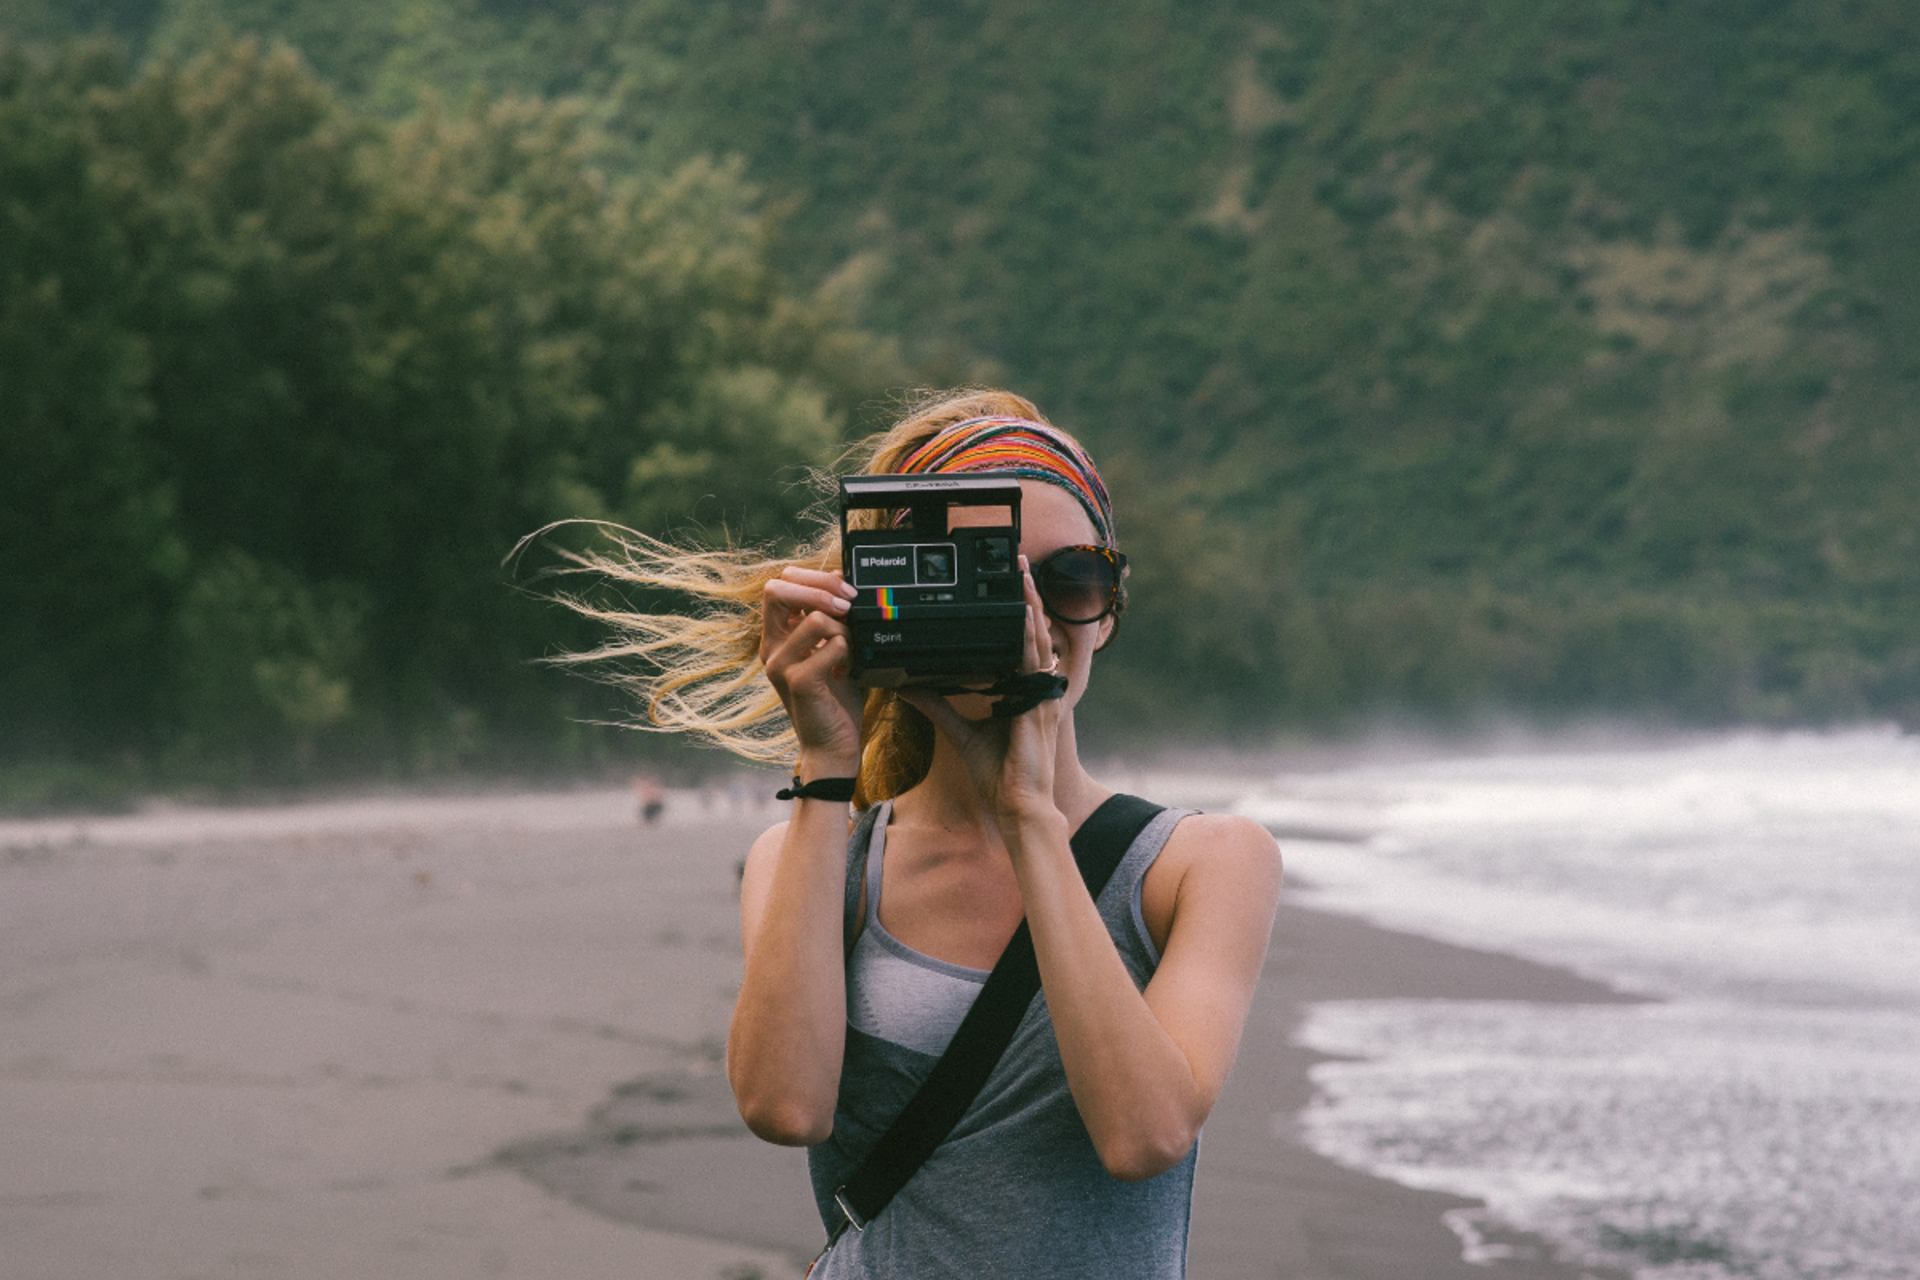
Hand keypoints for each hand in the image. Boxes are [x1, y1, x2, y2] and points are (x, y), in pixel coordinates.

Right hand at [759, 566, 862, 771]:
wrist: (833, 746)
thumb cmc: (835, 697)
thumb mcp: (833, 648)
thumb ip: (831, 615)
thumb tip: (839, 577)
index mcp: (777, 635)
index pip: (780, 583)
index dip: (813, 577)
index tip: (844, 590)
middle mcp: (771, 647)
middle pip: (777, 589)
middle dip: (821, 588)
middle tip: (850, 605)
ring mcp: (780, 665)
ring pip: (815, 618)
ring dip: (845, 629)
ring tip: (851, 651)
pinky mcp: (798, 682)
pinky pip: (831, 646)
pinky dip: (849, 653)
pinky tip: (848, 671)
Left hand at [901, 557, 1062, 820]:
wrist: (1017, 807)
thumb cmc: (998, 776)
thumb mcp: (960, 732)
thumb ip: (936, 705)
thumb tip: (906, 685)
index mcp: (1021, 693)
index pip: (1019, 643)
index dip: (1016, 612)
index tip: (1007, 585)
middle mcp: (1035, 689)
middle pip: (1031, 632)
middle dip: (1026, 597)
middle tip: (1018, 562)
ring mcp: (1041, 696)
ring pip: (1037, 640)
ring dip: (1030, 605)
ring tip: (1022, 575)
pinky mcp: (1040, 706)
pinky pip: (1036, 664)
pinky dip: (1031, 638)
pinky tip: (1025, 615)